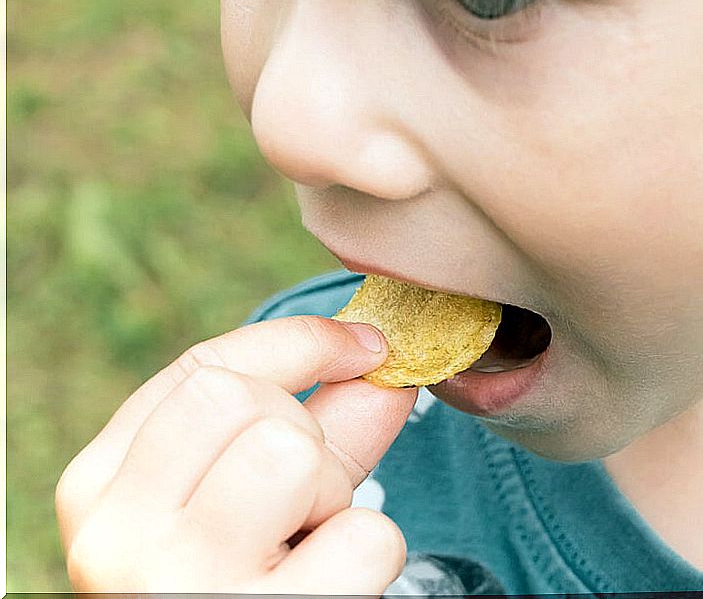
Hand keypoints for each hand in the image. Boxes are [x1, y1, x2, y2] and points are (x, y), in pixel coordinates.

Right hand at [55, 314, 416, 593]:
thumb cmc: (241, 587)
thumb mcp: (255, 505)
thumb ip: (319, 427)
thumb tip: (388, 365)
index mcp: (100, 494)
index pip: (201, 371)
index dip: (298, 342)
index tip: (365, 344)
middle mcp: (118, 539)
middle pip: (242, 401)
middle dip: (302, 437)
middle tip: (301, 504)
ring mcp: (180, 587)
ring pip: (290, 455)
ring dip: (331, 499)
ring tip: (304, 550)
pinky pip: (362, 537)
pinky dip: (368, 557)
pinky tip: (326, 589)